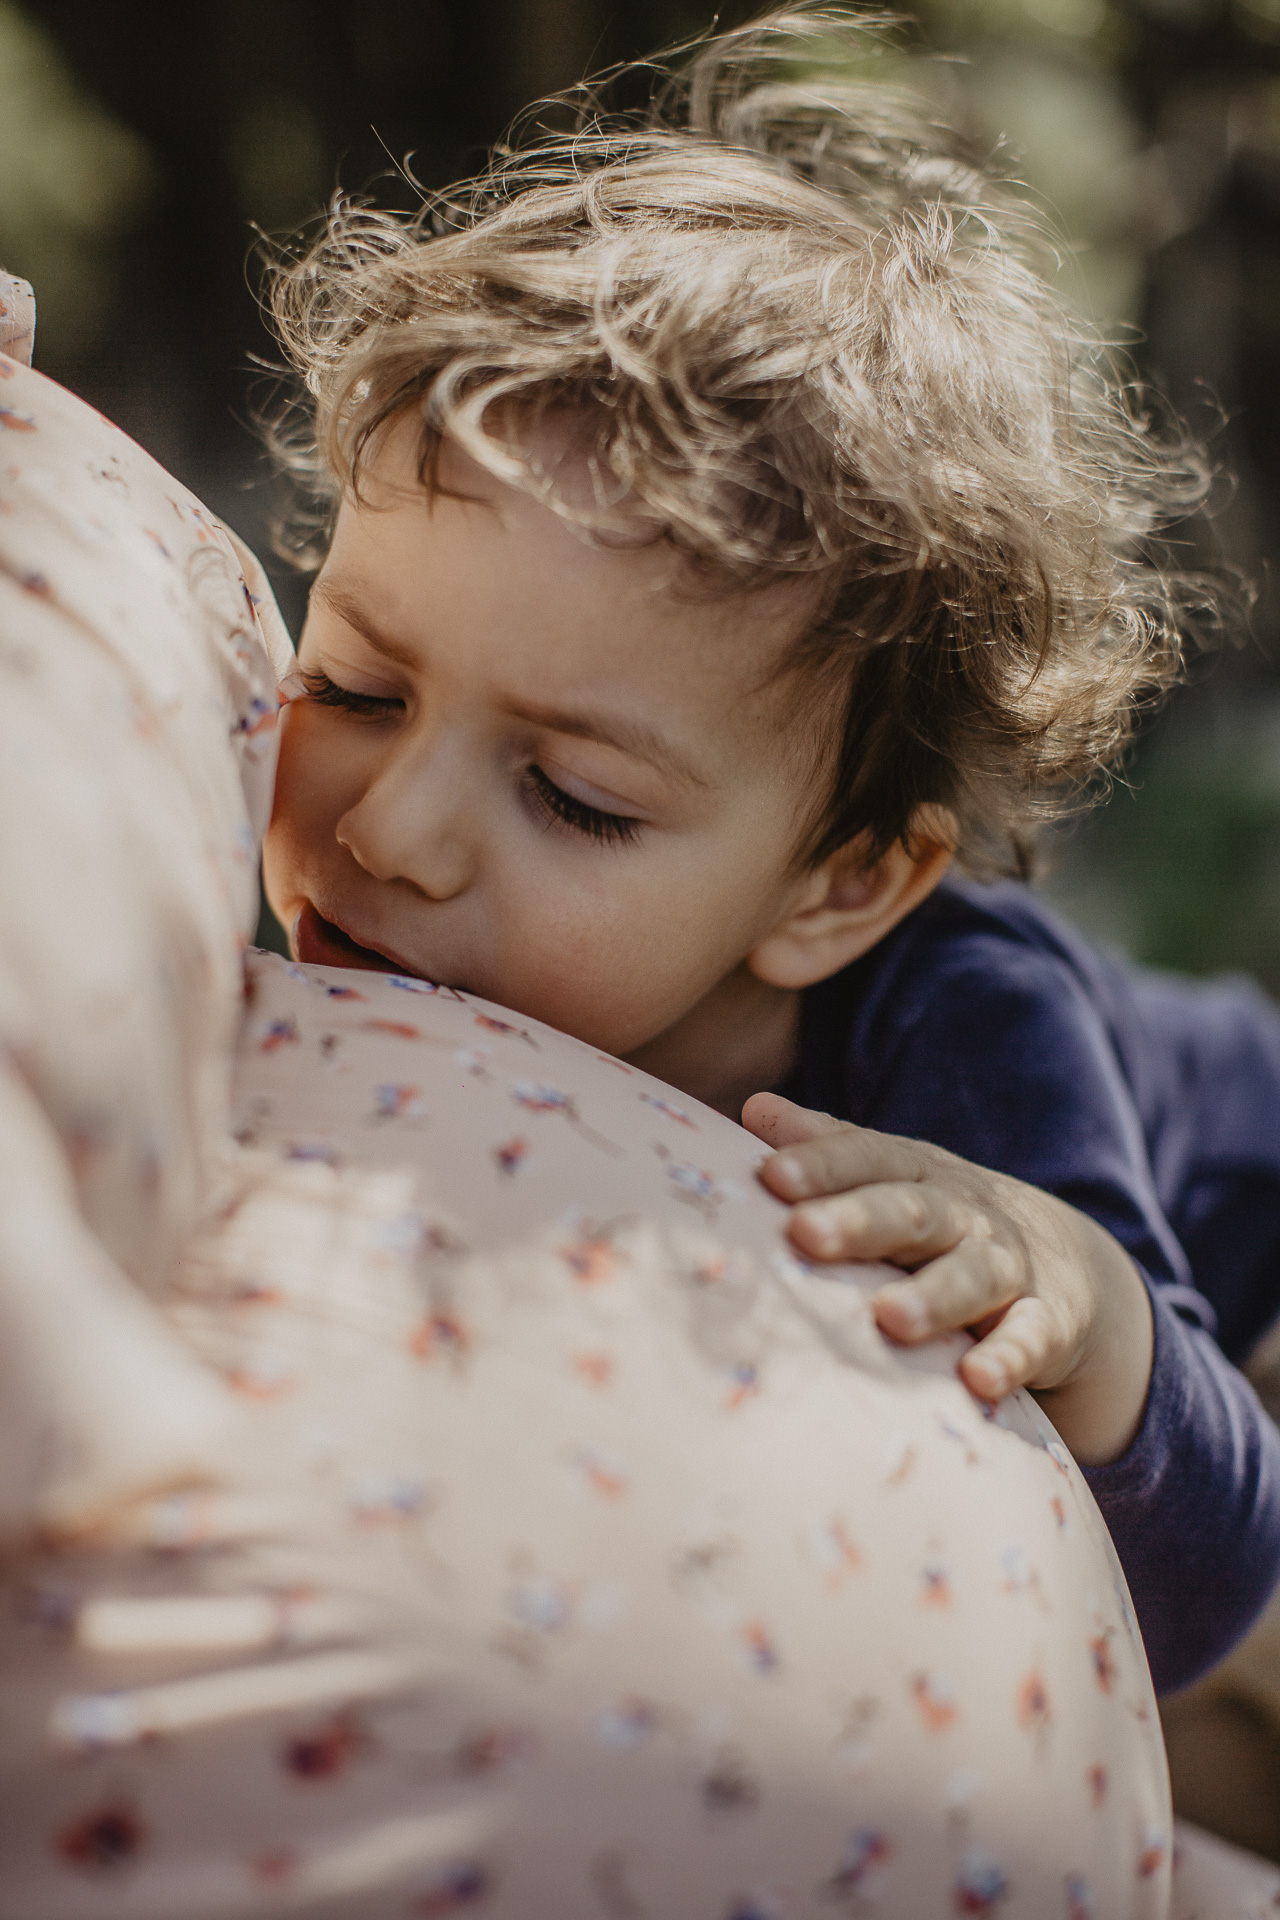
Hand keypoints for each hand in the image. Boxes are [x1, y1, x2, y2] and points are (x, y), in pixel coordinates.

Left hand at [742, 1091, 1153, 1466]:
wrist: (1068, 1265)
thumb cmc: (943, 1219)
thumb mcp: (895, 1176)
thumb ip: (830, 1147)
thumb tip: (754, 1108)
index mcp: (916, 1174)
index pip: (868, 1158)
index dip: (820, 1164)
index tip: (770, 1174)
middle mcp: (962, 1213)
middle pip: (911, 1212)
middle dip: (859, 1221)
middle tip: (806, 1233)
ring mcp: (1007, 1267)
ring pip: (971, 1276)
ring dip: (933, 1297)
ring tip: (890, 1318)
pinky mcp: (1047, 1323)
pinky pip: (1030, 1339)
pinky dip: (1009, 1357)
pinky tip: (979, 1379)